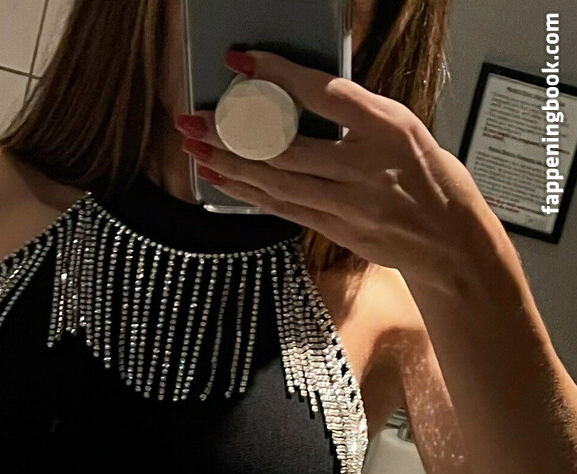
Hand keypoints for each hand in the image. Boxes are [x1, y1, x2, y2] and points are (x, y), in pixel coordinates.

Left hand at [176, 48, 491, 284]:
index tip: (241, 60)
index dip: (278, 75)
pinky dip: (248, 192)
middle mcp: (364, 166)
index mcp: (387, 126)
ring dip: (230, 163)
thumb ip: (354, 114)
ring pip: (277, 180)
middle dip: (234, 131)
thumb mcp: (403, 127)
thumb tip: (301, 95)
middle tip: (194, 118)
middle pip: (287, 145)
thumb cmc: (430, 177)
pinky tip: (221, 178)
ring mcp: (348, 203)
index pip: (323, 93)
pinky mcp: (336, 229)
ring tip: (195, 146)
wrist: (450, 240)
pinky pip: (283, 208)